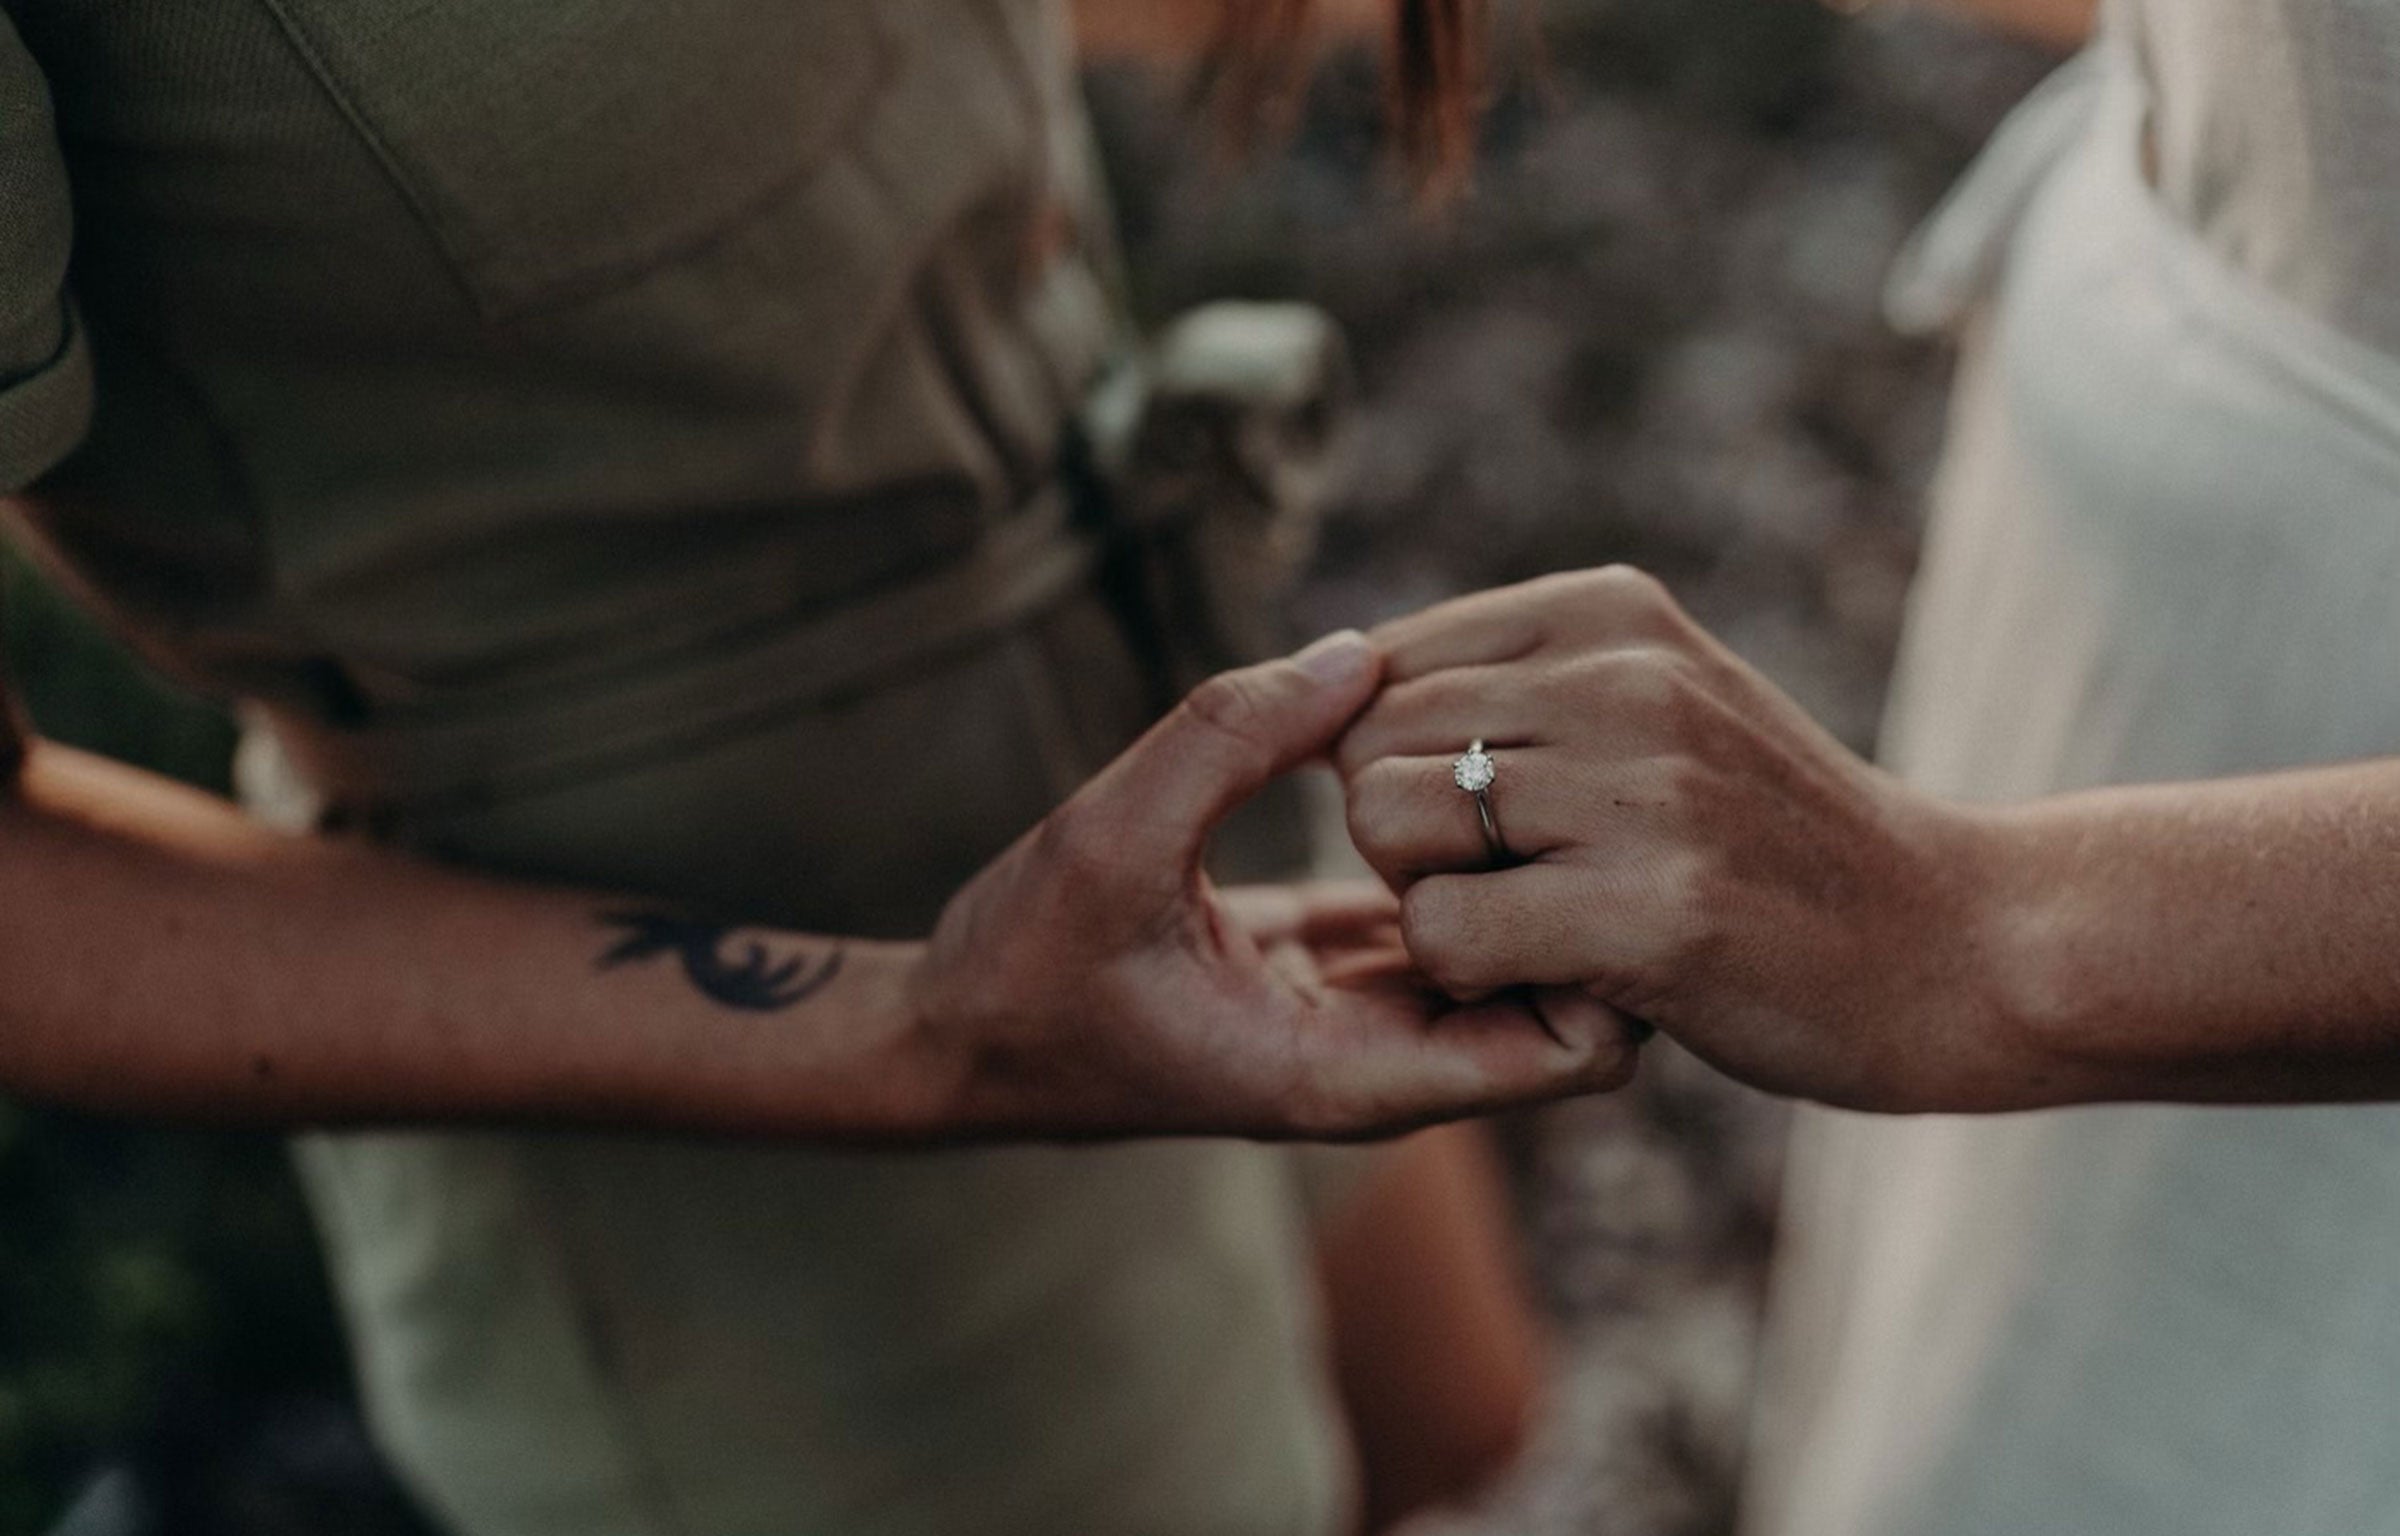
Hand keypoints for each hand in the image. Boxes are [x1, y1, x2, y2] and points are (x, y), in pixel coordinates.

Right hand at [915, 631, 1639, 1139]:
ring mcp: (1352, 1017)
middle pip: (1568, 1006)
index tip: (1590, 839)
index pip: (1567, 1052)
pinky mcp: (1323, 971)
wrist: (948, 1035)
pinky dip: (1459, 856)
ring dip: (1527, 871)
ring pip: (1508, 958)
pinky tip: (1448, 764)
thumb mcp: (1111, 838)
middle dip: (1592, 901)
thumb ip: (1231, 739)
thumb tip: (1362, 651)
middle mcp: (1373, 1058)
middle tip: (1587, 775)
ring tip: (1534, 753)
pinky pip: (1435, 917)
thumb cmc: (1020, 966)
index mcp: (1349, 1069)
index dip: (1614, 953)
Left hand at [1335, 568, 2018, 1112]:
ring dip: (1433, 903)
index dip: (1395, 767)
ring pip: (1382, 824)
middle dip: (1402, 836)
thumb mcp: (1661, 703)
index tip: (1491, 826)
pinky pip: (1443, 932)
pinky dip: (1471, 978)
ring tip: (1543, 929)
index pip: (1378, 666)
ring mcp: (1644, 789)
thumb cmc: (1777, 842)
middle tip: (1516, 889)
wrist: (1961, 945)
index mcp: (1609, 610)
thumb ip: (1519, 678)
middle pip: (1361, 742)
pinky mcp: (1655, 912)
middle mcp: (1623, 674)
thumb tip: (1338, 666)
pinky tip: (1564, 983)